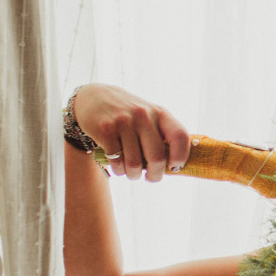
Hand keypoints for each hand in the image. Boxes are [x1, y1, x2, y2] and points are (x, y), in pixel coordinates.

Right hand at [72, 83, 191, 181]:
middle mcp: (143, 115)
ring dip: (134, 175)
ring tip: (132, 172)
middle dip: (155, 174)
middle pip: (157, 157)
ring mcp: (123, 122)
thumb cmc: (128, 115)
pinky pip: (117, 162)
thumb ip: (162, 136)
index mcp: (159, 113)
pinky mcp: (105, 129)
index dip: (181, 156)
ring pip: (135, 164)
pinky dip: (119, 170)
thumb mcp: (149, 116)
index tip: (175, 167)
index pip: (179, 136)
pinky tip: (119, 166)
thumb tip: (174, 167)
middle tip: (152, 177)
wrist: (93, 98)